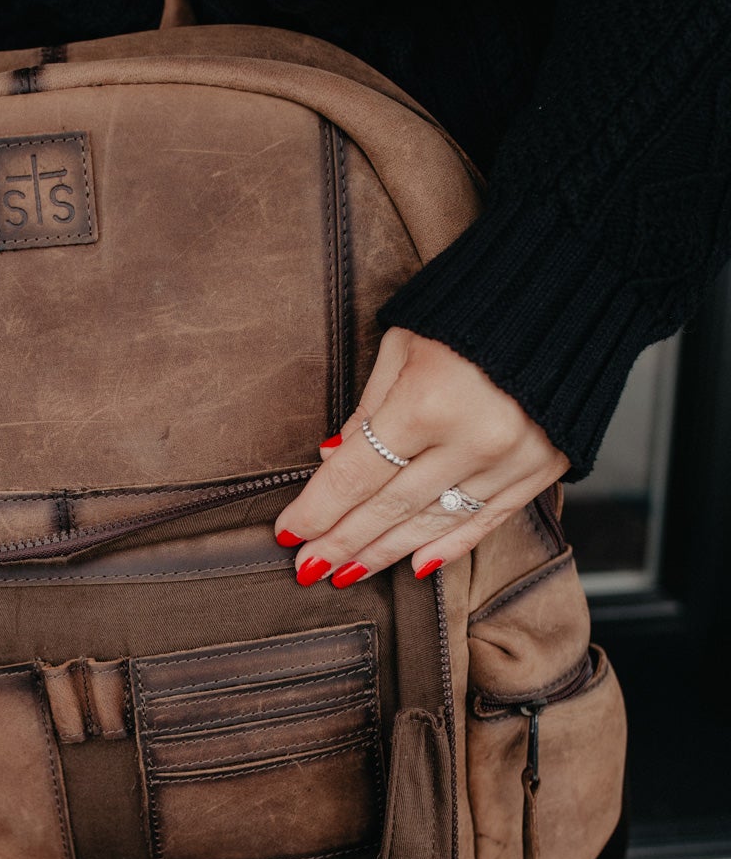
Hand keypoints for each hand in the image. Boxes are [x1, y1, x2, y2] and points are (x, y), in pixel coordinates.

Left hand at [274, 328, 569, 583]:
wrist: (570, 286)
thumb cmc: (472, 306)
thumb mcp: (403, 345)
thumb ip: (368, 409)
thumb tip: (334, 461)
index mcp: (427, 402)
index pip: (356, 477)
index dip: (318, 510)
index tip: (288, 533)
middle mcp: (471, 441)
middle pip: (389, 509)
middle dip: (343, 542)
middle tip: (309, 567)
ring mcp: (511, 460)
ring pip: (434, 524)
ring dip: (386, 553)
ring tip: (349, 573)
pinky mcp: (542, 468)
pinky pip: (487, 521)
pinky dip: (450, 546)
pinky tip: (415, 567)